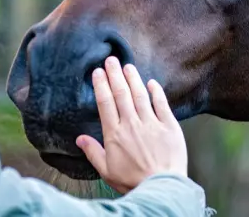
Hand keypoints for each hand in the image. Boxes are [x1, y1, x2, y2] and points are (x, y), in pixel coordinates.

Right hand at [75, 57, 187, 193]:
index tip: (98, 72)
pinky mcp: (169, 127)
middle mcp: (131, 125)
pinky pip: (161, 104)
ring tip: (127, 66)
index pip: (105, 103)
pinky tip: (151, 82)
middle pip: (121, 94)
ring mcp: (151, 124)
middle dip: (115, 75)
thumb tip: (79, 138)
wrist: (161, 188)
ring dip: (133, 79)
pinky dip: (156, 92)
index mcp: (115, 134)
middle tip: (110, 60)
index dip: (101, 85)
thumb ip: (93, 152)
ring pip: (140, 95)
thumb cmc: (132, 182)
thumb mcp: (107, 170)